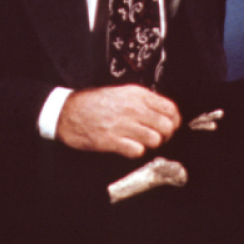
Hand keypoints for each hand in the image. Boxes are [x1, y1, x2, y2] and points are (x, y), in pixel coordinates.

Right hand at [56, 85, 181, 157]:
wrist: (68, 112)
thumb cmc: (94, 102)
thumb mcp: (122, 92)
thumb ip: (143, 100)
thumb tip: (163, 112)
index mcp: (137, 94)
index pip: (170, 108)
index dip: (174, 120)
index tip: (171, 126)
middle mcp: (133, 108)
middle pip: (166, 126)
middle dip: (165, 135)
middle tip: (158, 137)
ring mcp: (122, 124)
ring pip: (155, 139)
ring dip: (151, 144)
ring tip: (142, 142)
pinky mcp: (112, 141)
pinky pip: (137, 151)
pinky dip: (136, 151)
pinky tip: (129, 147)